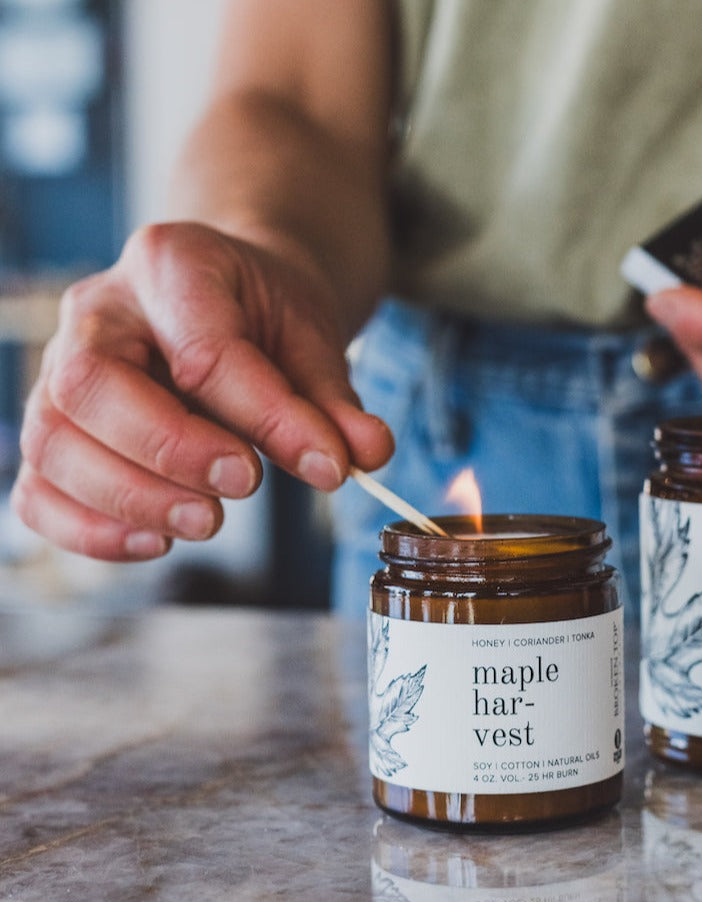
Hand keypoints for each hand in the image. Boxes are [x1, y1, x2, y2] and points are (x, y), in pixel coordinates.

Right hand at [13, 221, 393, 559]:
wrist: (229, 298)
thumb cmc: (265, 316)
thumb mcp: (312, 340)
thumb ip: (335, 401)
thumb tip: (367, 454)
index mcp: (173, 265)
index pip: (204, 348)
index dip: (265, 416)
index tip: (325, 465)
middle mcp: (99, 309)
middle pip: (90, 385)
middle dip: (171, 451)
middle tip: (245, 486)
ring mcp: (61, 368)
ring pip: (52, 440)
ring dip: (130, 498)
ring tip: (209, 521)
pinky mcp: (56, 428)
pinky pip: (38, 488)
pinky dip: (89, 529)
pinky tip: (157, 540)